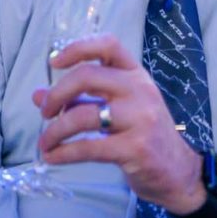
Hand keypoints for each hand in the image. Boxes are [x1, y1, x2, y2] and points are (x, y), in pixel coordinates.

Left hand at [32, 35, 203, 214]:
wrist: (178, 172)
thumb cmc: (144, 135)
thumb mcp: (117, 109)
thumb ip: (80, 99)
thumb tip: (38, 95)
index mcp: (136, 75)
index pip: (108, 45)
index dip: (77, 48)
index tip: (54, 62)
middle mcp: (139, 91)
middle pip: (87, 76)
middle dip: (56, 94)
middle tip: (45, 112)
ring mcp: (140, 119)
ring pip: (83, 115)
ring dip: (55, 130)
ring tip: (45, 142)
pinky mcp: (135, 148)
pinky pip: (89, 147)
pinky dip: (64, 153)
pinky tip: (53, 157)